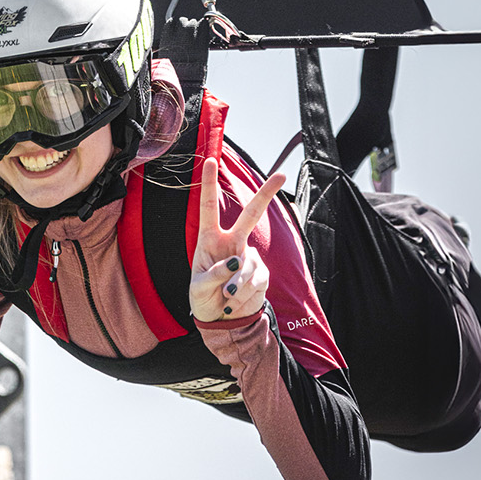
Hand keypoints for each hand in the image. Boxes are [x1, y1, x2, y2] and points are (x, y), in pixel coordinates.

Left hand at [188, 157, 284, 321]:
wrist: (221, 319)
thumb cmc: (203, 297)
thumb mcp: (199, 288)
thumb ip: (214, 274)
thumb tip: (236, 263)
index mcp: (210, 239)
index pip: (209, 207)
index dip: (208, 184)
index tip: (209, 160)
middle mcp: (232, 243)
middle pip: (251, 215)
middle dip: (266, 194)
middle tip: (282, 175)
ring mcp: (249, 257)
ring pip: (249, 263)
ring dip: (237, 285)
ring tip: (226, 298)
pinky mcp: (262, 274)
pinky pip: (257, 281)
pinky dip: (244, 296)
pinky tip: (235, 304)